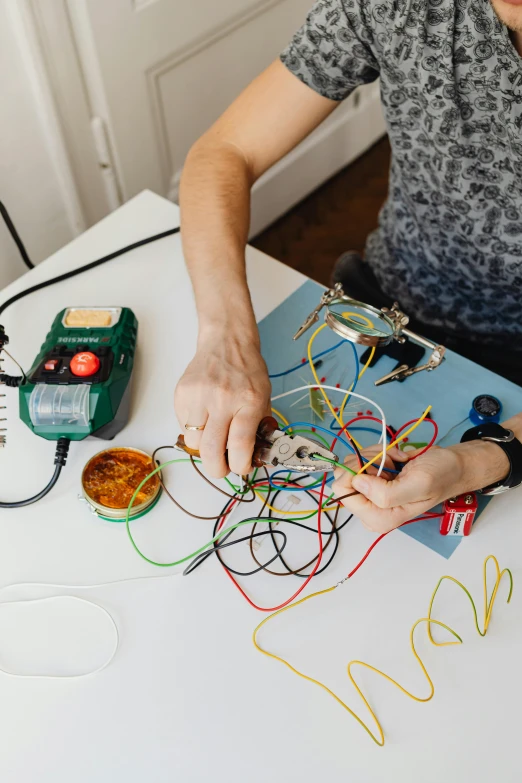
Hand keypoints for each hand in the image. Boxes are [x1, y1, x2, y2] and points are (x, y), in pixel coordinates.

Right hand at [174, 328, 270, 477]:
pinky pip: (183, 426)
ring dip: (203, 448)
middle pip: (211, 450)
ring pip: (193, 442)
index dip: (240, 465)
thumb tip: (252, 457)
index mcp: (248, 401)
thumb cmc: (247, 371)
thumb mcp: (264, 397)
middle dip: (217, 468)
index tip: (241, 468)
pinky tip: (204, 419)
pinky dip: (194, 430)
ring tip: (213, 438)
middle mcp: (222, 399)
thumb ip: (259, 427)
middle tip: (222, 468)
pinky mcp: (181, 394)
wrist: (226, 342)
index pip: (240, 444)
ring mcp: (199, 396)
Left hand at [332, 440, 510, 533]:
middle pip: (344, 476)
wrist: (453, 466)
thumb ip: (385, 493)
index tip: (380, 465)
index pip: (342, 491)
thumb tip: (356, 482)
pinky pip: (362, 459)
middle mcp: (370, 509)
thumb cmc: (440, 476)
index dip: (357, 471)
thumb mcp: (417, 485)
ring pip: (353, 464)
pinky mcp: (373, 481)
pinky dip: (379, 452)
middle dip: (368, 461)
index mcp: (378, 518)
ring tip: (397, 462)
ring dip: (376, 456)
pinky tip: (397, 459)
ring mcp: (370, 494)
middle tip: (391, 462)